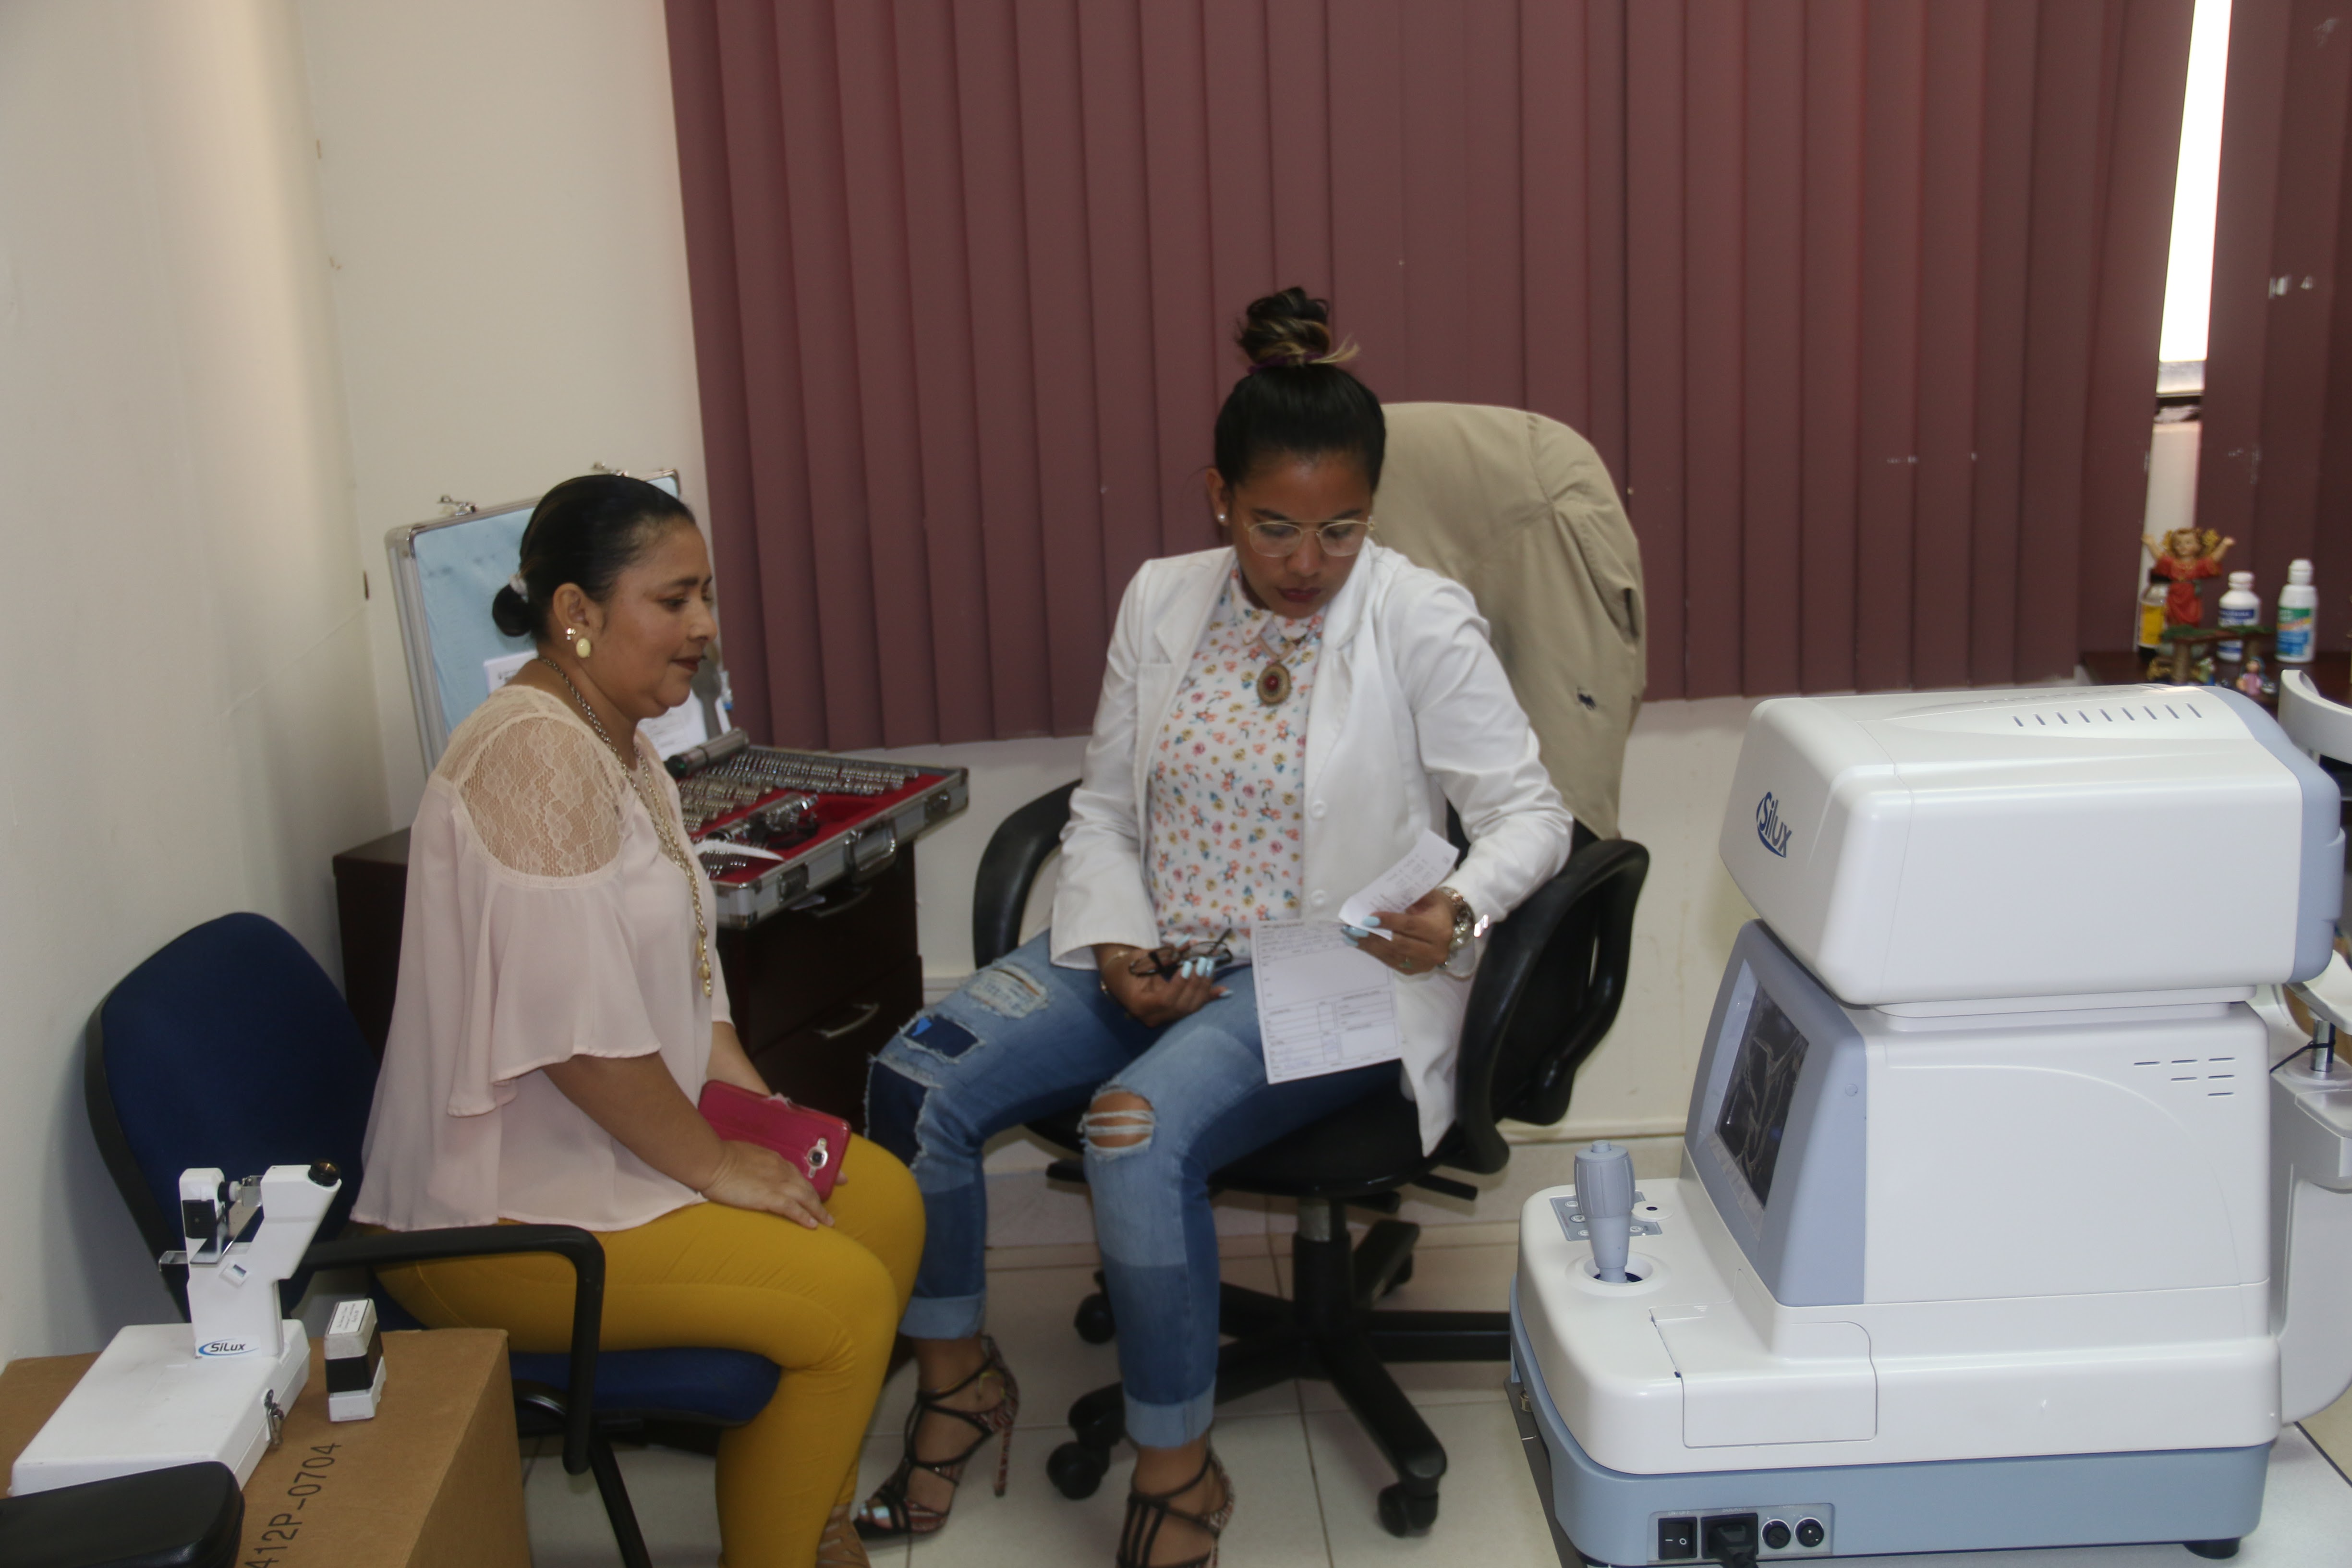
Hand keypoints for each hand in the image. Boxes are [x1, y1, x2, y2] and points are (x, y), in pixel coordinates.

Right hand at [699, 1139, 833, 1228]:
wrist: (713, 1161)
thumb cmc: (721, 1157)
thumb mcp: (746, 1155)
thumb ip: (757, 1163)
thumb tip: (756, 1171)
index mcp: (775, 1160)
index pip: (800, 1172)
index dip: (815, 1181)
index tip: (835, 1182)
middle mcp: (782, 1170)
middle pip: (807, 1186)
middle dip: (820, 1200)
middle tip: (828, 1212)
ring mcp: (777, 1183)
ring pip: (806, 1198)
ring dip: (818, 1212)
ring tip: (827, 1223)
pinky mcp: (769, 1197)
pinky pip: (792, 1209)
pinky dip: (804, 1217)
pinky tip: (812, 1226)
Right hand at [1096, 944, 1226, 1026]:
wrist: (1119, 978)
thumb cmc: (1127, 965)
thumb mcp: (1143, 957)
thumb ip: (1166, 954)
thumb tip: (1188, 943)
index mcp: (1139, 1004)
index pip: (1166, 1000)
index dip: (1180, 984)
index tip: (1188, 965)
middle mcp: (1152, 1016)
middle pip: (1182, 1005)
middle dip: (1196, 983)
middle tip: (1205, 962)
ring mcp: (1163, 1018)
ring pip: (1190, 1008)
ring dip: (1204, 988)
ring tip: (1210, 968)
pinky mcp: (1172, 1014)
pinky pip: (1192, 1007)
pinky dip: (1207, 997)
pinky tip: (1222, 990)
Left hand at [1344, 889, 1453, 975]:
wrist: (1447, 924)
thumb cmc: (1434, 906)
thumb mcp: (1427, 896)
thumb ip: (1408, 897)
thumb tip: (1379, 898)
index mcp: (1439, 930)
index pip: (1410, 926)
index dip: (1389, 922)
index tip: (1367, 918)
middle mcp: (1434, 951)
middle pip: (1399, 944)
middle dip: (1373, 936)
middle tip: (1353, 928)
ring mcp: (1424, 964)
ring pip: (1392, 955)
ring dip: (1369, 946)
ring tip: (1350, 936)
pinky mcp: (1413, 971)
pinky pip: (1390, 962)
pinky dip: (1373, 952)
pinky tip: (1359, 944)